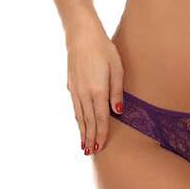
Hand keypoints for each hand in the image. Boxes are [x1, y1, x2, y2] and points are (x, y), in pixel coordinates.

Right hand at [66, 24, 124, 155]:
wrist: (81, 36)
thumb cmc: (103, 49)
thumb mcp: (117, 68)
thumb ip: (117, 91)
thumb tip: (118, 112)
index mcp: (97, 91)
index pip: (101, 118)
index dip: (101, 134)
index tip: (101, 147)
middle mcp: (84, 94)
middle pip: (88, 121)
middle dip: (90, 138)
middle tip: (91, 152)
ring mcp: (75, 90)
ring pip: (79, 116)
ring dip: (82, 131)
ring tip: (84, 145)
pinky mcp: (71, 85)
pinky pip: (75, 107)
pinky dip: (77, 118)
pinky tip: (79, 123)